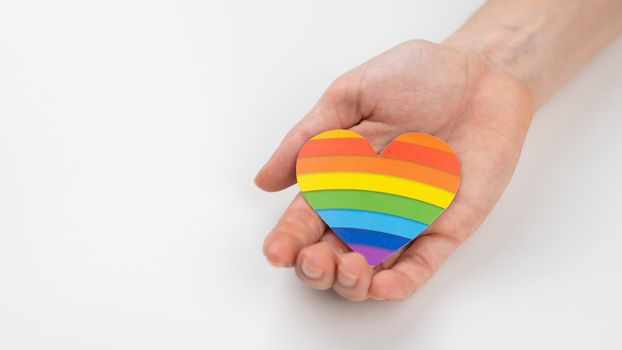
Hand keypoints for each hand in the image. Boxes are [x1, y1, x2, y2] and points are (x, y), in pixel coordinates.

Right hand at [255, 39, 532, 300]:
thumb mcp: (351, 93)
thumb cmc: (417, 75)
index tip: (277, 252)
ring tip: (349, 269)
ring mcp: (405, 219)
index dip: (288, 240)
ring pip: (371, 269)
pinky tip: (382, 286)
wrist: (483, 73)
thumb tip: (264, 180)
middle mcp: (367, 205)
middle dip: (317, 268)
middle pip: (332, 253)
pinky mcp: (444, 226)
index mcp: (339, 176)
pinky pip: (421, 264)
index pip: (306, 218)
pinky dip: (401, 282)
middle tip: (316, 260)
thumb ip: (310, 136)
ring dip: (353, 283)